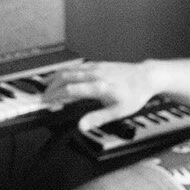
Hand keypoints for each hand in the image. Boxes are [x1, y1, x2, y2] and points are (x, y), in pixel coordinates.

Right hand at [42, 61, 156, 131]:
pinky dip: (66, 71)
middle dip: (51, 87)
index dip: (55, 96)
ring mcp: (96, 67)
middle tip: (42, 96)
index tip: (46, 102)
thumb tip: (81, 126)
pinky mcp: (98, 64)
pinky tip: (62, 76)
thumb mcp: (118, 112)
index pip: (70, 90)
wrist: (146, 77)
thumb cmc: (135, 95)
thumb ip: (97, 118)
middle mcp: (95, 74)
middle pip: (66, 77)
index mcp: (99, 87)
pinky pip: (77, 66)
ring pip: (70, 70)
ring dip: (56, 77)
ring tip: (45, 85)